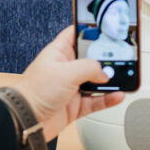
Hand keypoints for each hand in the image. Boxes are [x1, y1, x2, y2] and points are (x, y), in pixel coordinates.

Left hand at [10, 26, 125, 141]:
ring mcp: (70, 88)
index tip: (106, 28)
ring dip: (109, 81)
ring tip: (123, 77)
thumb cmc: (35, 92)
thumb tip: (104, 72)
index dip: (89, 30)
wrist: (26, 120)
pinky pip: (96, 100)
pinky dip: (107, 98)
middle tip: (121, 56)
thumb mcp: (66, 72)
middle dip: (105, 59)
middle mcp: (66, 69)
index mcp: (59, 53)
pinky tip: (117, 95)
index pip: (75, 34)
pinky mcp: (74, 105)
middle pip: (90, 59)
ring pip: (96, 81)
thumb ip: (90, 68)